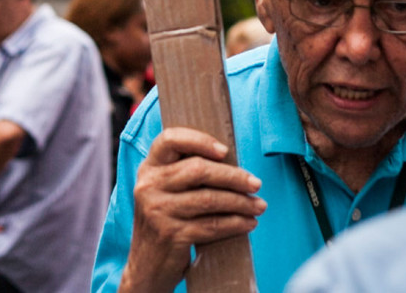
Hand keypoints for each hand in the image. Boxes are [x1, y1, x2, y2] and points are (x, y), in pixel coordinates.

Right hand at [120, 127, 265, 292]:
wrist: (146, 267)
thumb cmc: (165, 219)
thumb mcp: (165, 189)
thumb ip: (185, 171)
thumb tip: (231, 161)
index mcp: (150, 166)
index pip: (170, 139)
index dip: (200, 140)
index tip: (225, 151)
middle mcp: (149, 185)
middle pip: (198, 169)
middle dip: (233, 176)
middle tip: (256, 183)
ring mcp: (158, 210)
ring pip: (209, 198)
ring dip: (241, 202)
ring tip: (259, 205)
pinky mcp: (171, 235)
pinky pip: (211, 225)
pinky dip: (235, 223)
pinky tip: (248, 222)